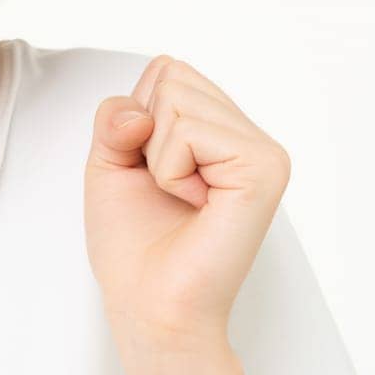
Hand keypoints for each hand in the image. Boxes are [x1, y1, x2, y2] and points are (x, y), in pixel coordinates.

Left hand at [84, 55, 290, 350]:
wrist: (150, 305)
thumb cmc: (134, 244)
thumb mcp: (108, 160)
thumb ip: (116, 114)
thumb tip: (143, 112)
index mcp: (221, 128)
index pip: (167, 69)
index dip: (138, 117)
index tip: (150, 171)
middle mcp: (248, 134)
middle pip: (172, 75)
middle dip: (146, 133)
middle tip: (168, 188)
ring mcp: (263, 150)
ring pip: (178, 98)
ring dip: (158, 156)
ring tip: (183, 198)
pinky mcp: (265, 169)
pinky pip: (191, 131)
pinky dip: (172, 170)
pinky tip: (196, 204)